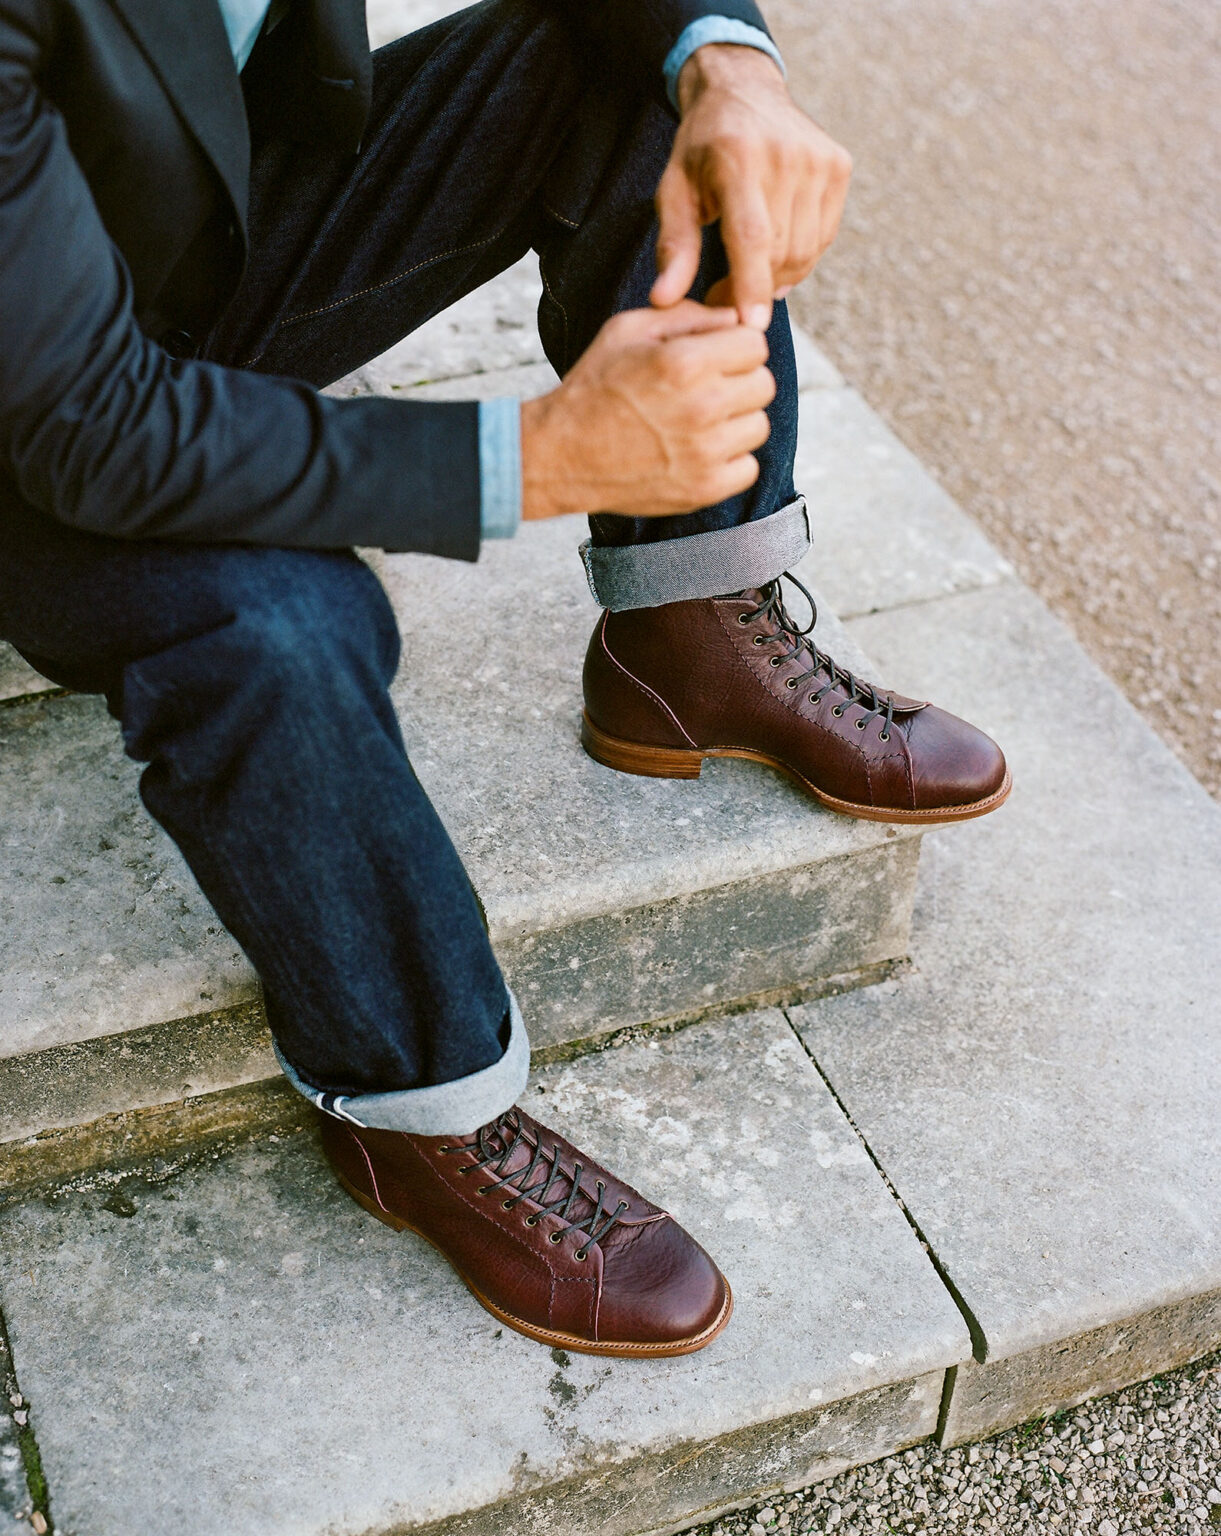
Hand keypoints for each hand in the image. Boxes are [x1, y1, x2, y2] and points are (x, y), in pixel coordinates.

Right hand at [520, 301, 773, 520]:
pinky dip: (730, 460)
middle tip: (704, 390)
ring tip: (698, 422)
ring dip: (735, 422)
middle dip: (738, 381)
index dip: (734, 347)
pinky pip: (749, 467)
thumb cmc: (593, 388)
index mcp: (685, 362)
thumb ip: (687, 316)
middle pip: (763, 384)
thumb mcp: (628, 331)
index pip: (755, 345)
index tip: (712, 358)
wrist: (561, 455)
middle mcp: (701, 407)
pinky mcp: (705, 489)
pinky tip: (698, 452)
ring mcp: (705, 453)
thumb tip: (736, 318)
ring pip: (758, 426)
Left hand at [651, 44, 852, 328]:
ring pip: (805, 251)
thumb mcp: (674, 190)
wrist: (744, 88)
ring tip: (746, 272)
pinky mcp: (839, 167)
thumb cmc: (701, 149)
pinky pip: (823, 237)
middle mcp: (786, 156)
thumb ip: (673, 247)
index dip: (752, 285)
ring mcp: (819, 160)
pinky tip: (774, 247)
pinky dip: (799, 256)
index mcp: (738, 159)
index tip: (751, 324)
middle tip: (722, 296)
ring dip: (776, 276)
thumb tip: (663, 300)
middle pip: (780, 252)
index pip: (753, 236)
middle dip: (753, 288)